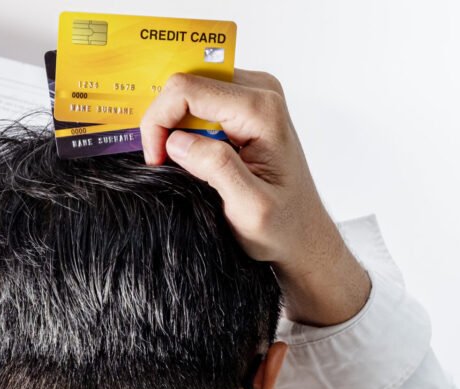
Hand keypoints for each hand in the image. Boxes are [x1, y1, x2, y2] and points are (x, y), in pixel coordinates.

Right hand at [140, 71, 370, 326]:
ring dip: (173, 127)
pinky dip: (184, 128)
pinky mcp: (243, 106)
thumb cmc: (282, 226)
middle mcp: (259, 92)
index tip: (156, 160)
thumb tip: (177, 141)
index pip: (186, 90)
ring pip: (188, 91)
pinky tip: (193, 156)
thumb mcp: (250, 208)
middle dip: (163, 123)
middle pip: (185, 84)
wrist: (302, 233)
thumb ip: (217, 169)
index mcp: (261, 110)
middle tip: (163, 163)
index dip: (159, 122)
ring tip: (181, 164)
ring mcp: (252, 95)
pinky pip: (198, 102)